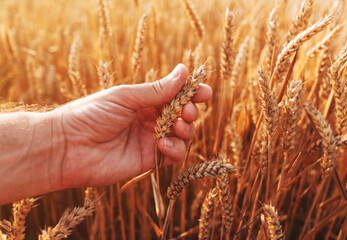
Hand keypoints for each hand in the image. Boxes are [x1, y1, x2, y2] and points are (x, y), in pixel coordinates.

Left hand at [52, 64, 211, 188]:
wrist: (67, 146)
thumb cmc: (91, 114)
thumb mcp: (125, 96)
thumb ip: (157, 89)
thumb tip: (184, 70)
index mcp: (144, 101)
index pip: (176, 96)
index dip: (192, 93)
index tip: (204, 91)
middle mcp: (150, 120)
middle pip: (184, 115)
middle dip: (191, 111)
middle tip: (186, 110)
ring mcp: (151, 140)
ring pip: (183, 136)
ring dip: (187, 130)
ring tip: (176, 125)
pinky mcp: (149, 161)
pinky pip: (173, 155)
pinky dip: (175, 149)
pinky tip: (163, 144)